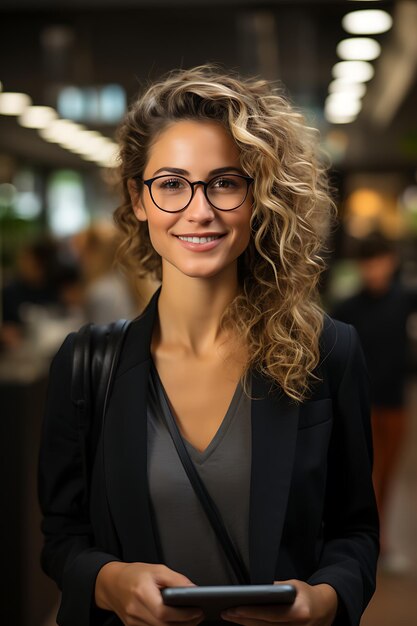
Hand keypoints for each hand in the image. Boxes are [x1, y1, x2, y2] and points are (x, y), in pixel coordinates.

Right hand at [95, 561, 203, 625]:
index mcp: (141, 593)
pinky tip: (177, 622)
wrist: (112, 583)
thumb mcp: (157, 569)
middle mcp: (135, 610)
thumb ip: (176, 580)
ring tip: (191, 619)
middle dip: (185, 623)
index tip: (197, 610)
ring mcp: (133, 622)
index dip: (183, 614)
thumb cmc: (134, 574)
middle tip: (198, 615)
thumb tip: (194, 589)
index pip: (163, 612)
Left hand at [221, 580, 337, 625]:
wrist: (325, 608)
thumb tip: (255, 590)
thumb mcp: (294, 585)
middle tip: (226, 612)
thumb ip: (276, 589)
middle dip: (242, 620)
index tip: (234, 609)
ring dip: (246, 625)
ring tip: (231, 617)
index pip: (269, 614)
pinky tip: (244, 622)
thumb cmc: (307, 594)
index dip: (250, 612)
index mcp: (299, 613)